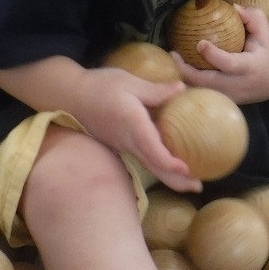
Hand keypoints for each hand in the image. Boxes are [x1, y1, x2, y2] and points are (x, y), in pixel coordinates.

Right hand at [75, 69, 202, 192]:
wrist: (69, 96)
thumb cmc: (99, 86)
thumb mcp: (129, 82)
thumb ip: (156, 90)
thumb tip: (182, 89)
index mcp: (133, 124)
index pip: (153, 151)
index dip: (171, 164)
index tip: (188, 169)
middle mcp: (128, 141)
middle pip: (154, 167)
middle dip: (176, 180)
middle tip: (198, 187)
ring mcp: (123, 146)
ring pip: (149, 165)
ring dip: (169, 175)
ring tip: (190, 180)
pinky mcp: (120, 145)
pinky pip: (142, 158)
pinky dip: (159, 164)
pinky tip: (171, 161)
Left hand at [172, 4, 268, 105]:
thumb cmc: (268, 55)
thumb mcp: (268, 34)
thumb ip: (253, 17)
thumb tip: (232, 6)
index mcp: (249, 67)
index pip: (229, 64)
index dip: (214, 55)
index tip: (200, 43)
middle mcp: (237, 85)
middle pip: (207, 82)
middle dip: (187, 70)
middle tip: (173, 53)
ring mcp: (228, 97)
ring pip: (200, 91)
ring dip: (183, 78)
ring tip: (173, 60)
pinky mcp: (222, 101)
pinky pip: (201, 94)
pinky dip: (188, 83)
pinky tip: (179, 69)